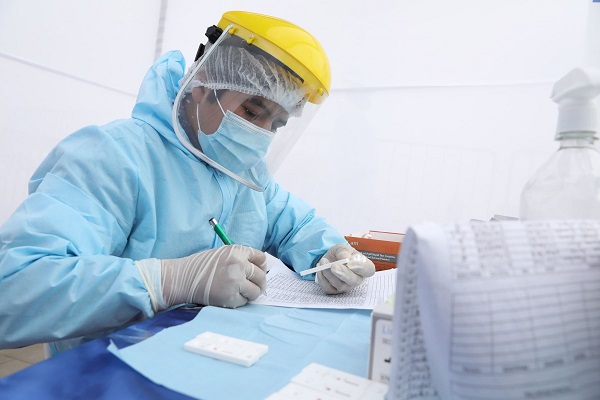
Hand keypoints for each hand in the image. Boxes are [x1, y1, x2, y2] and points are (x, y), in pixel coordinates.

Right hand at [137, 245, 266, 310]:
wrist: (183, 278)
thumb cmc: (203, 266)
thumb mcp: (223, 254)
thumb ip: (241, 258)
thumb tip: (260, 269)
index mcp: (237, 251)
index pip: (261, 259)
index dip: (261, 267)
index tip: (258, 272)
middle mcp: (238, 264)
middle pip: (261, 276)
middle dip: (258, 282)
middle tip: (252, 286)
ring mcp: (235, 281)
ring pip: (256, 291)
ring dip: (250, 293)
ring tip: (239, 292)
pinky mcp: (231, 297)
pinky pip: (245, 301)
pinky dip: (239, 301)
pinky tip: (229, 296)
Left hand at [315, 244, 374, 293]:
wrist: (330, 259)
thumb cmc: (341, 254)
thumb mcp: (342, 248)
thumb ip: (344, 252)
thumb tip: (345, 259)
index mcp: (364, 267)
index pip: (368, 270)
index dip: (360, 267)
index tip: (349, 262)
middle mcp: (357, 279)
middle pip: (353, 280)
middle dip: (343, 273)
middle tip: (333, 266)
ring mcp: (346, 287)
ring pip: (339, 284)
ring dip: (328, 272)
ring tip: (323, 261)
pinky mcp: (334, 291)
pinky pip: (328, 288)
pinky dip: (322, 277)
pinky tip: (320, 268)